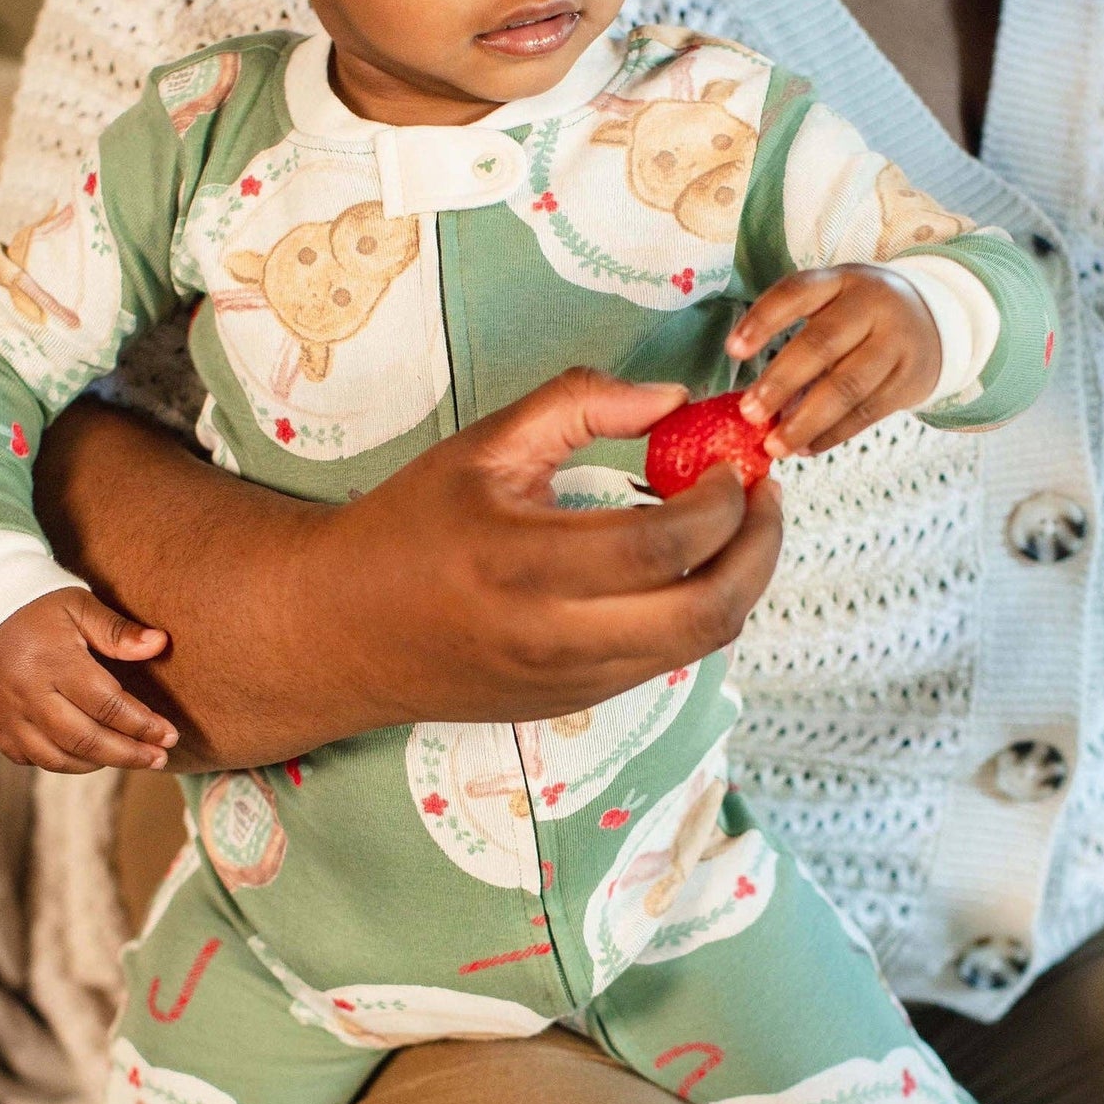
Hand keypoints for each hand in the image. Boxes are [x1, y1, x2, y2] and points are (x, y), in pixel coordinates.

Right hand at [0, 587, 175, 772]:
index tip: (169, 735)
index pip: (107, 705)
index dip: (142, 725)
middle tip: (159, 758)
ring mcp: (4, 713)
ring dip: (98, 764)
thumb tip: (160, 644)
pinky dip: (63, 762)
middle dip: (128, 754)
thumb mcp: (80, 606)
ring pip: (57, 757)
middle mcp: (25, 693)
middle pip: (84, 739)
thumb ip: (118, 630)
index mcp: (52, 661)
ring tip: (130, 759)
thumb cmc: (38, 605)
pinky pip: (30, 758)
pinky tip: (89, 757)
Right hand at [38, 372, 783, 770]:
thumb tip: (673, 400)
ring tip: (734, 524)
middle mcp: (555, 638)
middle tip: (764, 495)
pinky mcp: (573, 704)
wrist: (340, 631)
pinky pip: (663, 659)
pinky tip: (681, 566)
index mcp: (525, 565)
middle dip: (762, 549)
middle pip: (708, 614)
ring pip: (699, 646)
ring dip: (738, 582)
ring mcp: (569, 682)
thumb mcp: (481, 448)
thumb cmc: (406, 527)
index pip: (667, 546)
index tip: (734, 458)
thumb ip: (576, 406)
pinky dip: (695, 611)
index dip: (725, 500)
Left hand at [727, 265, 940, 458]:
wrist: (938, 321)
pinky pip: (867, 412)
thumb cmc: (861, 316)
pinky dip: (833, 434)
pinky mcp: (911, 380)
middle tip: (749, 414)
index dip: (763, 320)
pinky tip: (806, 448)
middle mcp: (871, 306)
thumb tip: (756, 398)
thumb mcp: (834, 302)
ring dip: (805, 421)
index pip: (797, 293)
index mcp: (840, 281)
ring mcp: (896, 343)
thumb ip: (798, 335)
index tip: (733, 351)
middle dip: (780, 382)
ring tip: (775, 446)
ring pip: (846, 386)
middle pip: (821, 344)